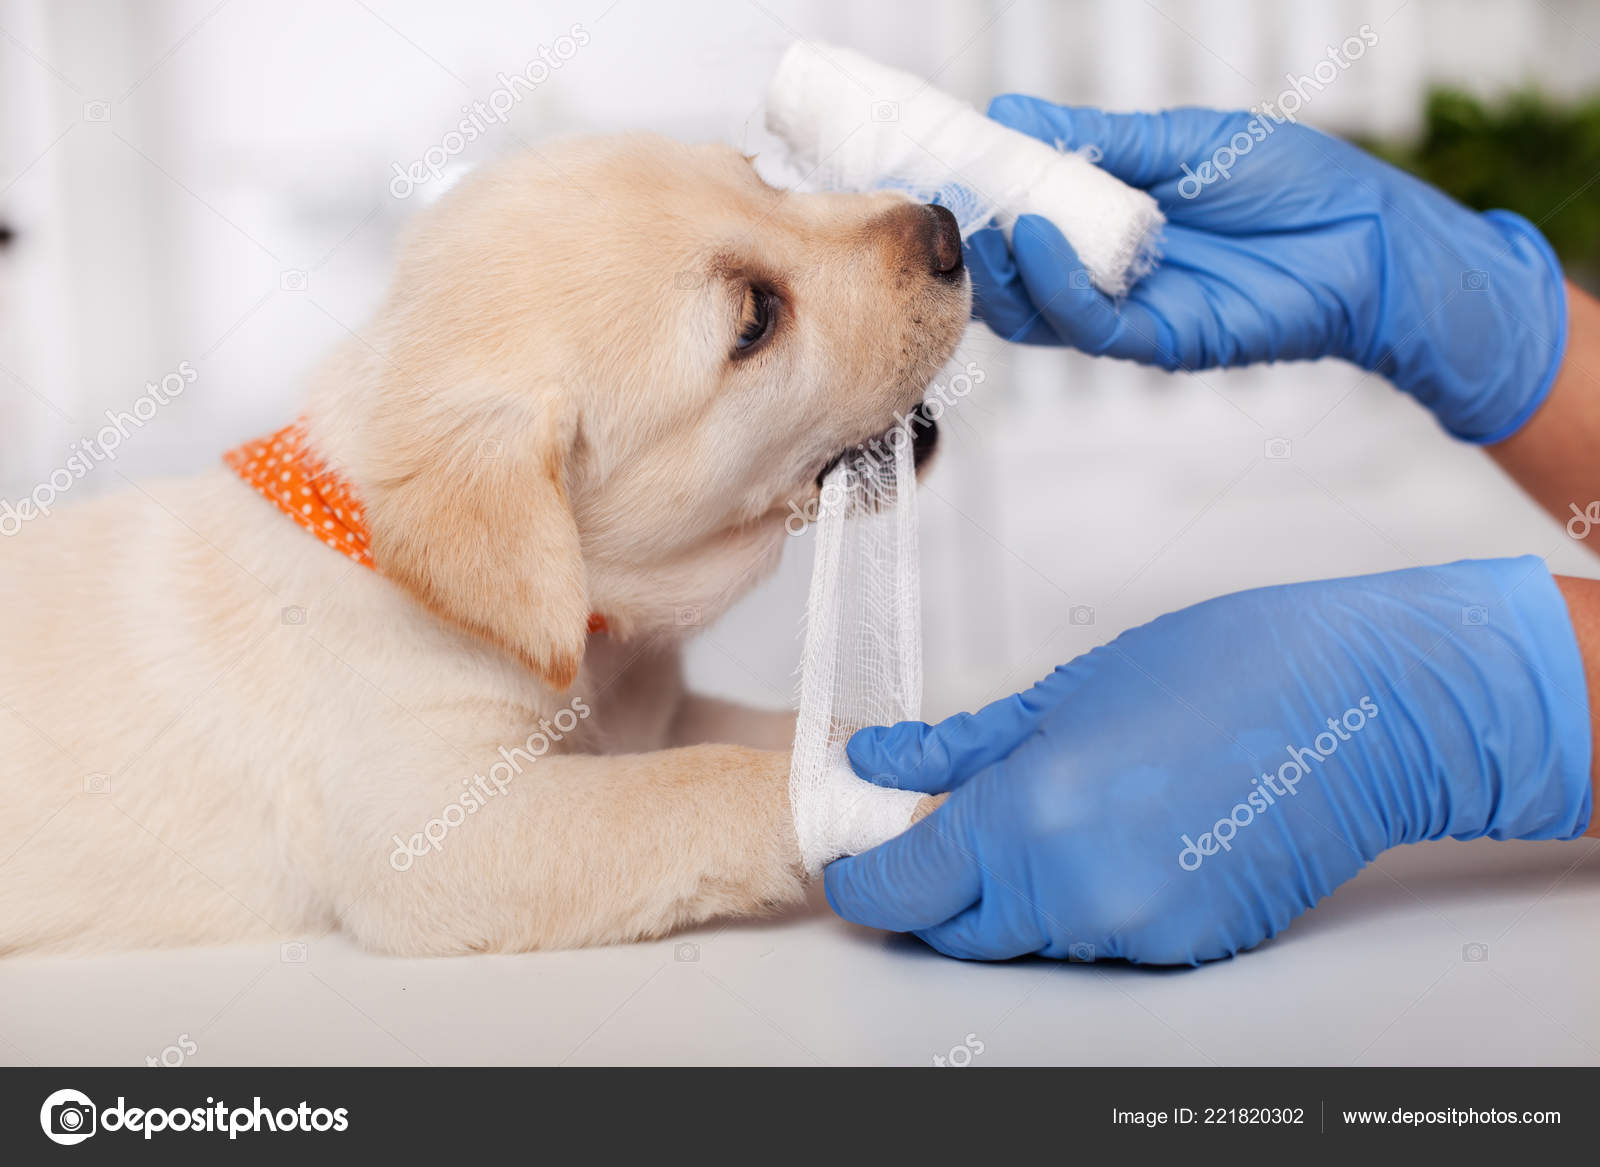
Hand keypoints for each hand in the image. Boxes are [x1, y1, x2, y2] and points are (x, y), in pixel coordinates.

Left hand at [825, 557, 1590, 964]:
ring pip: (1029, 939)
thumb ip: (959, 747)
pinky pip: (1098, 942)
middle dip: (935, 890)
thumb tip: (882, 764)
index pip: (906, 889)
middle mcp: (1077, 893)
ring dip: (1012, 895)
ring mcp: (1137, 932)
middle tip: (944, 829)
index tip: (856, 860)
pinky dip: (1082, 904)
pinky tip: (1119, 834)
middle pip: (959, 929)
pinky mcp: (1187, 950)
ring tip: (1059, 809)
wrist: (1363, 709)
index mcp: (1032, 816)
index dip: (867, 877)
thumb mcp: (1066, 693)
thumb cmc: (1226, 672)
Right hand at [968, 100, 1567, 442]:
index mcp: (1107, 221)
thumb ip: (1099, 140)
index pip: (1020, 217)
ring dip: (998, 269)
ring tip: (979, 223)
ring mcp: (1128, 311)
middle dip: (970, 241)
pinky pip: (1086, 323)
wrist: (1374, 238)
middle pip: (1012, 274)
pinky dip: (1053, 286)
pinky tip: (1038, 239)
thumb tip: (1008, 114)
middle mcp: (1106, 272)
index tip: (938, 162)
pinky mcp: (1158, 342)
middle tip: (940, 200)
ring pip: (1034, 311)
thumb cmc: (1292, 183)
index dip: (977, 196)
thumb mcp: (1182, 141)